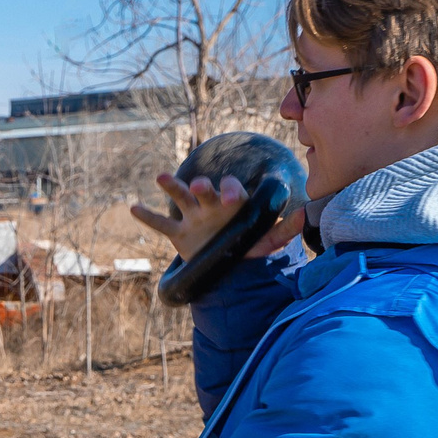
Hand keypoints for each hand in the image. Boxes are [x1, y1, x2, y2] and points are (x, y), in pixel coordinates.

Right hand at [131, 174, 304, 262]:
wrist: (226, 261)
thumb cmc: (247, 245)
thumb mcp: (267, 240)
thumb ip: (284, 229)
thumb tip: (304, 215)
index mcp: (233, 204)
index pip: (232, 191)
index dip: (231, 191)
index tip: (231, 197)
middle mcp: (211, 205)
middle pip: (204, 192)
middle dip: (201, 188)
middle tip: (199, 186)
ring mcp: (193, 217)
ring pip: (180, 199)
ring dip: (171, 188)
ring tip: (160, 177)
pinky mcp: (178, 232)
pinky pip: (161, 224)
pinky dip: (147, 217)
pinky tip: (133, 208)